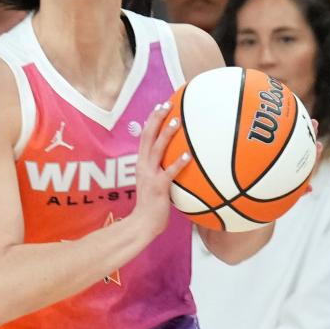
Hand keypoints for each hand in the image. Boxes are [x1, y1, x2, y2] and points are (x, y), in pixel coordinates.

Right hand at [131, 104, 190, 244]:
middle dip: (157, 119)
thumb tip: (178, 162)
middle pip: (148, 136)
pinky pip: (169, 172)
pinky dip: (178, 163)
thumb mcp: (154, 183)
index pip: (145, 137)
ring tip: (177, 121)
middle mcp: (143, 166)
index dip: (152, 120)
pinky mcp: (158, 187)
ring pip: (157, 150)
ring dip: (167, 135)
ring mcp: (150, 175)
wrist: (142, 224)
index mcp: (142, 163)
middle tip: (167, 104)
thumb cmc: (152, 206)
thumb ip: (162, 171)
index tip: (161, 106)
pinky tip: (188, 155)